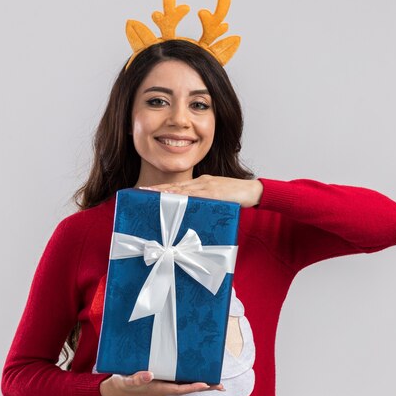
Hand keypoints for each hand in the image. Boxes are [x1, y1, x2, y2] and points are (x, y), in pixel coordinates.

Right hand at [100, 371, 223, 395]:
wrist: (114, 388)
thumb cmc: (121, 382)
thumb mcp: (126, 380)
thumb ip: (137, 378)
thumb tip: (150, 375)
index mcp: (158, 389)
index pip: (180, 388)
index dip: (193, 387)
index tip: (207, 384)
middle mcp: (164, 389)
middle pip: (187, 388)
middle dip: (204, 387)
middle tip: (221, 386)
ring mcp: (163, 386)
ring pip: (185, 385)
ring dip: (199, 384)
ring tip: (214, 381)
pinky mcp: (161, 382)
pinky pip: (179, 381)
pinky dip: (189, 379)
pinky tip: (195, 374)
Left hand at [142, 175, 262, 207]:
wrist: (254, 191)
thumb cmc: (236, 197)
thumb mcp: (217, 199)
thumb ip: (204, 202)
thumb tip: (192, 213)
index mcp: (201, 183)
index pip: (178, 185)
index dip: (162, 188)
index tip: (147, 191)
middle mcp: (201, 182)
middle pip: (175, 185)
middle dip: (158, 189)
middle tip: (141, 192)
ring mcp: (207, 186)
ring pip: (182, 188)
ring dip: (165, 192)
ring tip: (150, 195)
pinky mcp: (214, 191)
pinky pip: (195, 194)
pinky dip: (182, 195)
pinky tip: (172, 197)